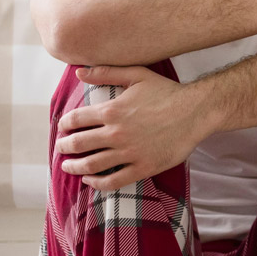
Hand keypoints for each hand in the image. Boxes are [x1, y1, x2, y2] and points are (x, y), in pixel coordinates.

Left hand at [55, 66, 214, 191]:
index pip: (76, 119)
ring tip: (67, 166)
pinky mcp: (143, 167)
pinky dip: (97, 183)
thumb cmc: (167, 92)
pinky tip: (90, 180)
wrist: (195, 112)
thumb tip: (80, 72)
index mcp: (112, 110)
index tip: (62, 128)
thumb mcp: (136, 75)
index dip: (64, 124)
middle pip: (79, 144)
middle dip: (64, 147)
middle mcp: (116, 133)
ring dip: (75, 167)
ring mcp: (129, 152)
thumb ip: (106, 73)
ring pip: (92, 165)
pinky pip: (113, 181)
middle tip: (60, 148)